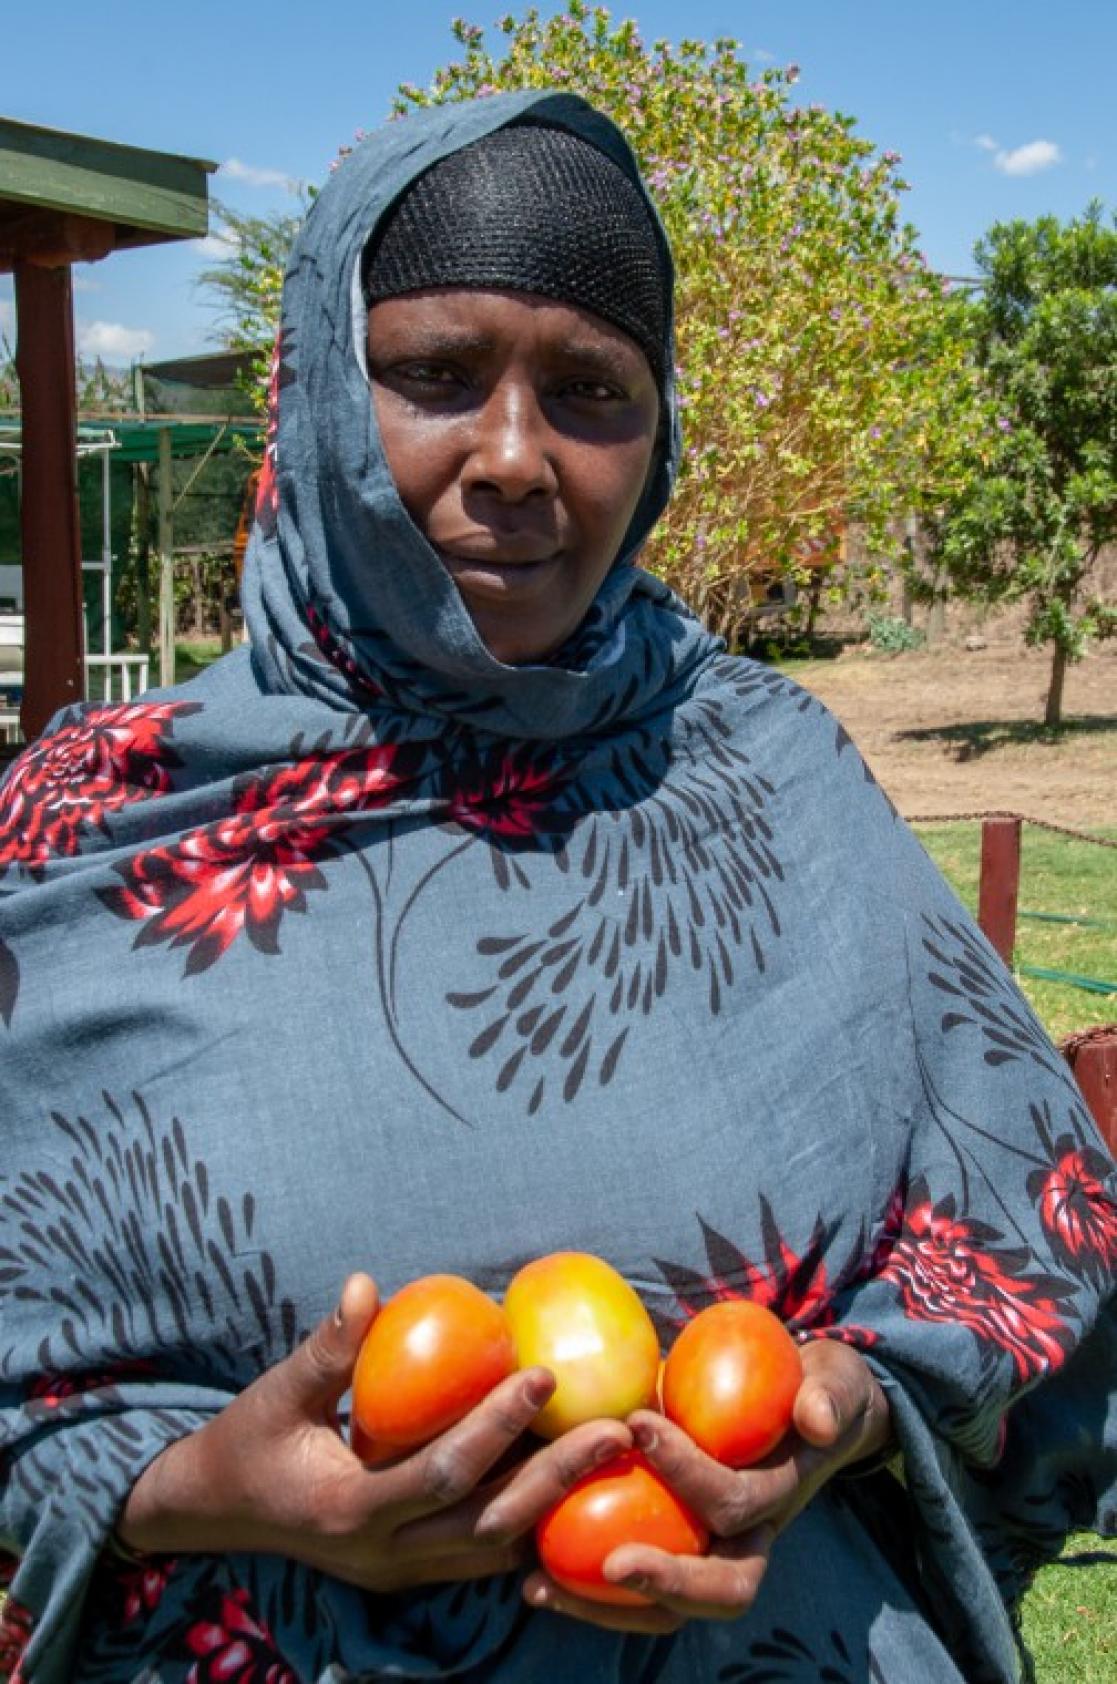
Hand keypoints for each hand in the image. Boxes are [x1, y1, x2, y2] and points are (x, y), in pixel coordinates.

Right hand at [117, 1272, 633, 1594]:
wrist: (216, 1513)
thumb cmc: (248, 1441)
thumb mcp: (275, 1393)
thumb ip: (326, 1348)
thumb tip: (366, 1284)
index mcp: (350, 1511)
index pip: (441, 1473)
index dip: (495, 1426)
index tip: (544, 1374)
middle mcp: (385, 1556)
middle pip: (489, 1525)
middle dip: (558, 1478)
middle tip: (617, 1427)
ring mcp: (403, 1572)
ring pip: (496, 1549)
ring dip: (558, 1503)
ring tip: (615, 1453)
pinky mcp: (415, 1569)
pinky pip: (486, 1554)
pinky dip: (533, 1523)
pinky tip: (579, 1485)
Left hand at [520, 1335, 892, 1632]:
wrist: (807, 1408)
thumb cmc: (812, 1387)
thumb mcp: (832, 1381)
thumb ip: (828, 1395)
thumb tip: (816, 1420)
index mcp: (777, 1500)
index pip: (737, 1503)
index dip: (691, 1472)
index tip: (638, 1423)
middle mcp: (745, 1541)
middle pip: (714, 1587)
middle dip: (665, 1578)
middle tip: (612, 1562)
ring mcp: (705, 1552)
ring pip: (664, 1610)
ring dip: (605, 1607)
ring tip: (541, 1587)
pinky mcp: (667, 1549)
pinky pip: (629, 1588)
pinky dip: (582, 1591)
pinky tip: (526, 1571)